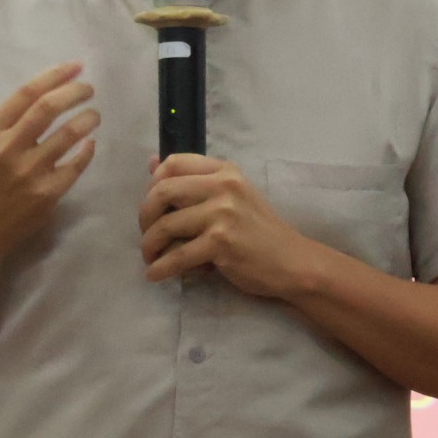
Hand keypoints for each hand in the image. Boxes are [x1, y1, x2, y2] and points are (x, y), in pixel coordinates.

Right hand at [0, 62, 98, 263]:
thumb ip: (10, 123)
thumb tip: (50, 95)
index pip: (26, 93)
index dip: (55, 76)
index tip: (76, 67)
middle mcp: (8, 148)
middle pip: (49, 108)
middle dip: (75, 92)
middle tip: (89, 89)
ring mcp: (28, 172)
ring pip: (68, 134)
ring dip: (87, 119)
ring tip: (94, 115)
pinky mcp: (46, 193)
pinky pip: (76, 164)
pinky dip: (87, 150)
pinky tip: (89, 144)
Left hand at [138, 154, 317, 299]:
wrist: (292, 261)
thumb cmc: (258, 230)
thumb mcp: (232, 195)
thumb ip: (195, 181)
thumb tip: (151, 163)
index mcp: (225, 170)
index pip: (173, 163)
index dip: (152, 183)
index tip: (152, 205)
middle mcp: (224, 186)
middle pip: (162, 191)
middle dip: (145, 216)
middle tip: (146, 234)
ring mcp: (223, 213)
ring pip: (166, 225)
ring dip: (149, 245)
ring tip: (150, 257)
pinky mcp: (221, 242)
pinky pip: (178, 256)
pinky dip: (161, 268)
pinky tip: (155, 275)